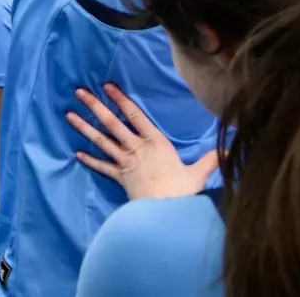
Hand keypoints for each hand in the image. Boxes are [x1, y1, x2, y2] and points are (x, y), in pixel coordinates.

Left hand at [67, 83, 219, 199]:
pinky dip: (90, 160)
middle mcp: (136, 147)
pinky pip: (101, 167)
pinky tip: (77, 153)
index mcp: (155, 141)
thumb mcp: (199, 173)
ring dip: (84, 127)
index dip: (120, 99)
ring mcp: (125, 161)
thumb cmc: (182, 191)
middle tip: (79, 92)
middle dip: (95, 106)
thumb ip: (212, 159)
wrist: (166, 212)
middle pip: (112, 123)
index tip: (106, 85)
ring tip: (69, 115)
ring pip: (101, 140)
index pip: (135, 114)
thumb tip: (230, 148)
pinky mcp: (119, 177)